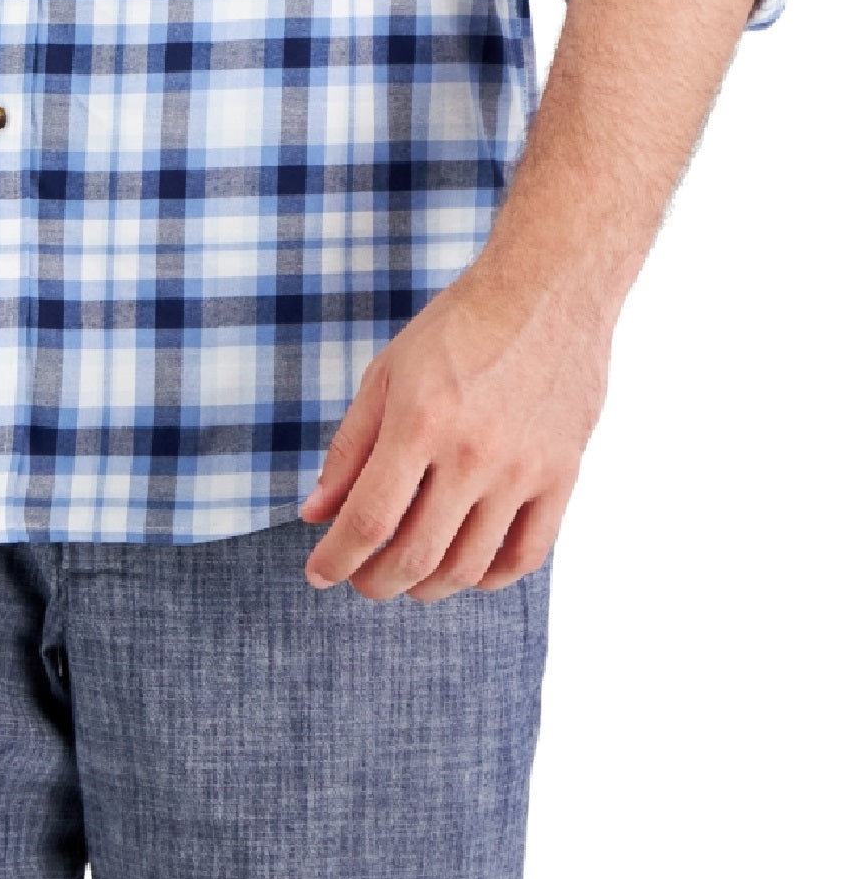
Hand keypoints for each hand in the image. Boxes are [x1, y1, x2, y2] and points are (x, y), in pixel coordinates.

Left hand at [299, 256, 612, 602]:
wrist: (546, 291)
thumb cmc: (460, 327)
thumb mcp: (386, 374)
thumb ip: (349, 448)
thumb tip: (316, 512)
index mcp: (419, 423)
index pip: (368, 520)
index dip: (336, 558)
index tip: (319, 573)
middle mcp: (472, 454)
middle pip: (416, 556)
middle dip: (376, 581)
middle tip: (362, 580)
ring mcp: (522, 469)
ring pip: (469, 566)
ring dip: (429, 587)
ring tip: (410, 578)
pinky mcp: (561, 474)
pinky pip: (526, 553)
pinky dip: (491, 577)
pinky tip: (467, 568)